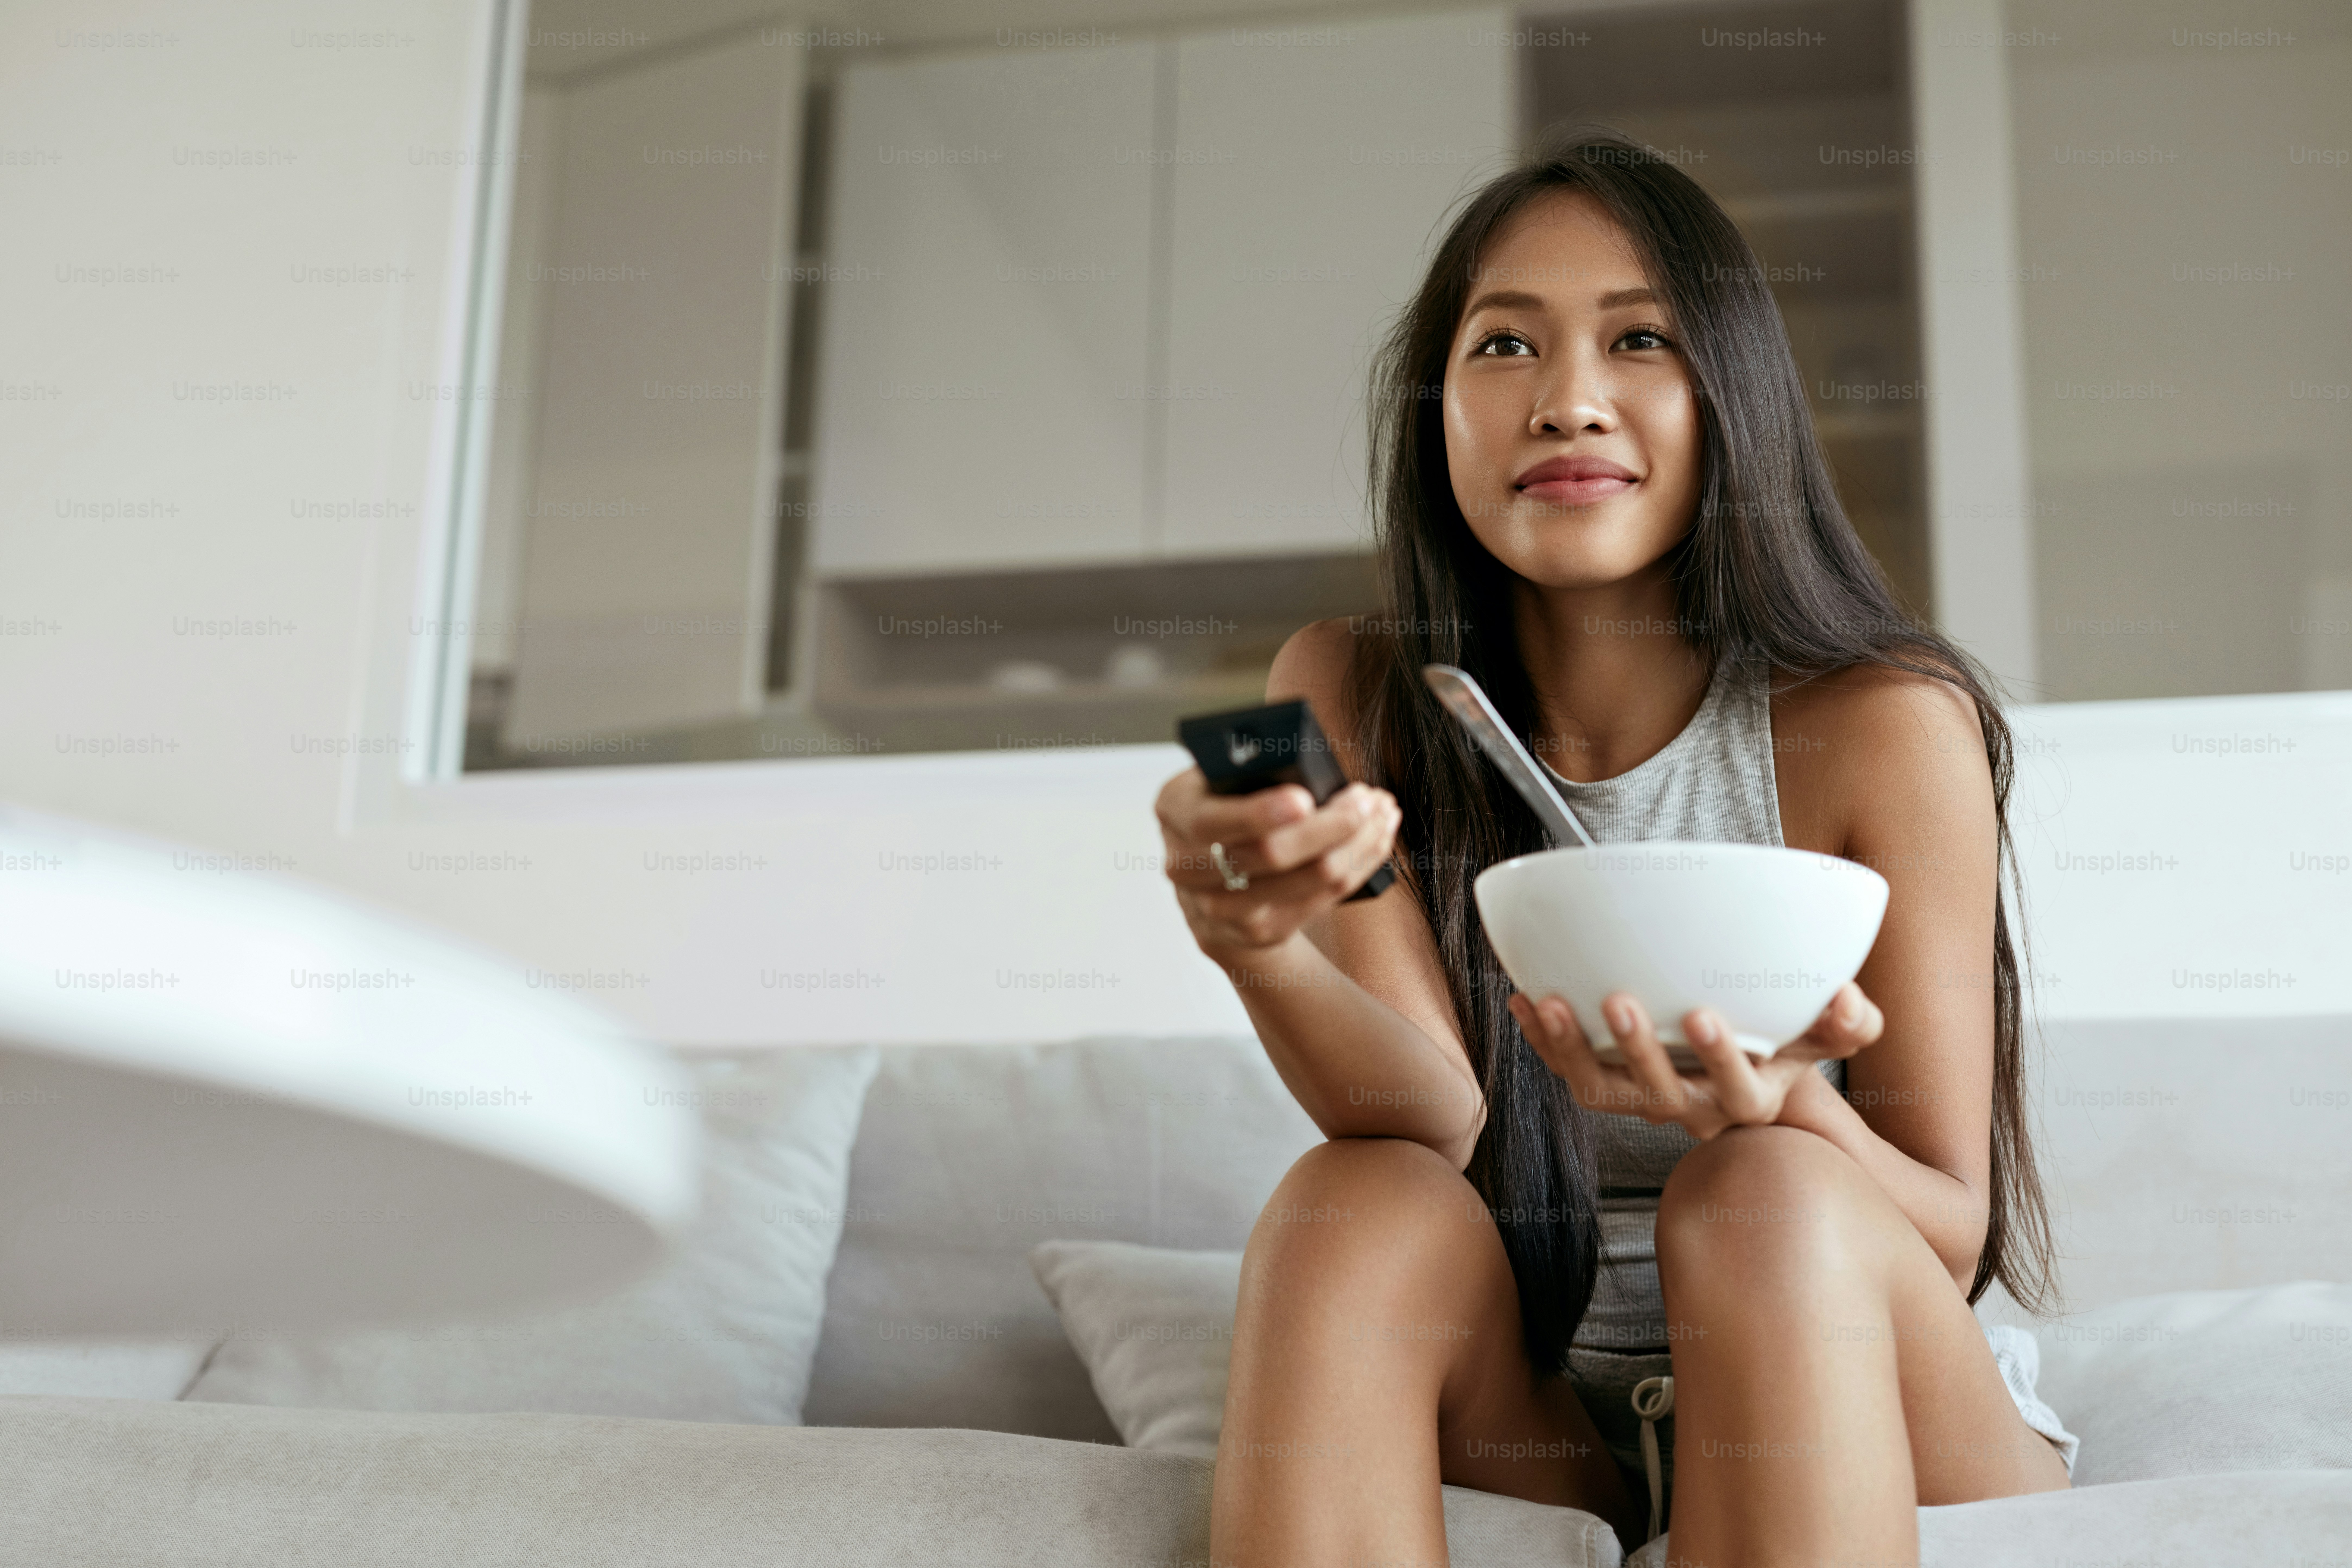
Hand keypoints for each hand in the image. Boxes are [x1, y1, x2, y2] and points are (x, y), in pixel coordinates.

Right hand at [1154, 767, 1400, 961]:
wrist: (1211, 880)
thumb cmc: (1228, 809)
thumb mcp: (1222, 780)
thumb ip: (1252, 774)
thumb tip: (1316, 776)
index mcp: (1175, 810)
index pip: (1213, 820)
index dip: (1260, 812)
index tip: (1305, 797)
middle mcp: (1187, 866)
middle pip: (1271, 853)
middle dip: (1331, 824)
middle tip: (1369, 799)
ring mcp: (1222, 908)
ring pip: (1308, 879)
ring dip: (1357, 844)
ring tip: (1383, 813)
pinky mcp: (1260, 931)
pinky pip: (1323, 898)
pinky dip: (1358, 865)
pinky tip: (1376, 840)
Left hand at [1507, 981, 1885, 1139]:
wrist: (1747, 1074)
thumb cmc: (1787, 1048)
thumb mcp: (1825, 1037)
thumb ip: (1845, 1023)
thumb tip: (1847, 998)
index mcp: (1747, 1102)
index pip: (1737, 1091)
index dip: (1720, 1059)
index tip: (1703, 1015)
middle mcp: (1692, 1109)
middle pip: (1658, 1095)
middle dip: (1636, 1049)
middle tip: (1619, 1000)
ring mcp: (1645, 1100)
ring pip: (1601, 1091)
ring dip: (1571, 1049)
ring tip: (1549, 1004)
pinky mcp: (1610, 1084)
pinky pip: (1569, 1069)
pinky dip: (1544, 1039)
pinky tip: (1523, 998)